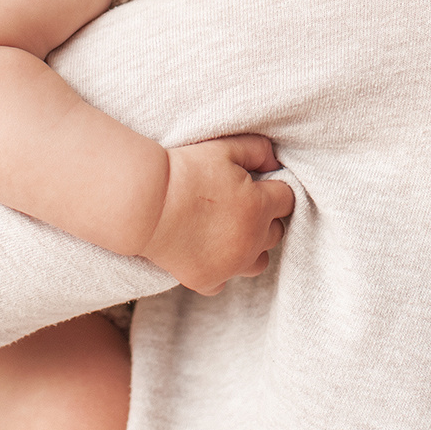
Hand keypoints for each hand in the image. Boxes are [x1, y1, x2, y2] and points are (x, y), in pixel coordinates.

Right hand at [139, 134, 294, 294]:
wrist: (144, 202)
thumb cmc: (185, 171)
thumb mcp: (225, 148)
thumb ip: (259, 151)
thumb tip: (274, 163)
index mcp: (259, 207)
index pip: (286, 199)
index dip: (271, 188)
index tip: (254, 185)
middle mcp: (251, 240)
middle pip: (276, 231)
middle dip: (264, 217)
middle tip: (239, 204)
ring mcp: (230, 265)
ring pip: (259, 262)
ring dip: (252, 246)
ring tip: (230, 231)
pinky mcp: (206, 280)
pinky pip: (225, 281)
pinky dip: (221, 269)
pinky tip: (208, 251)